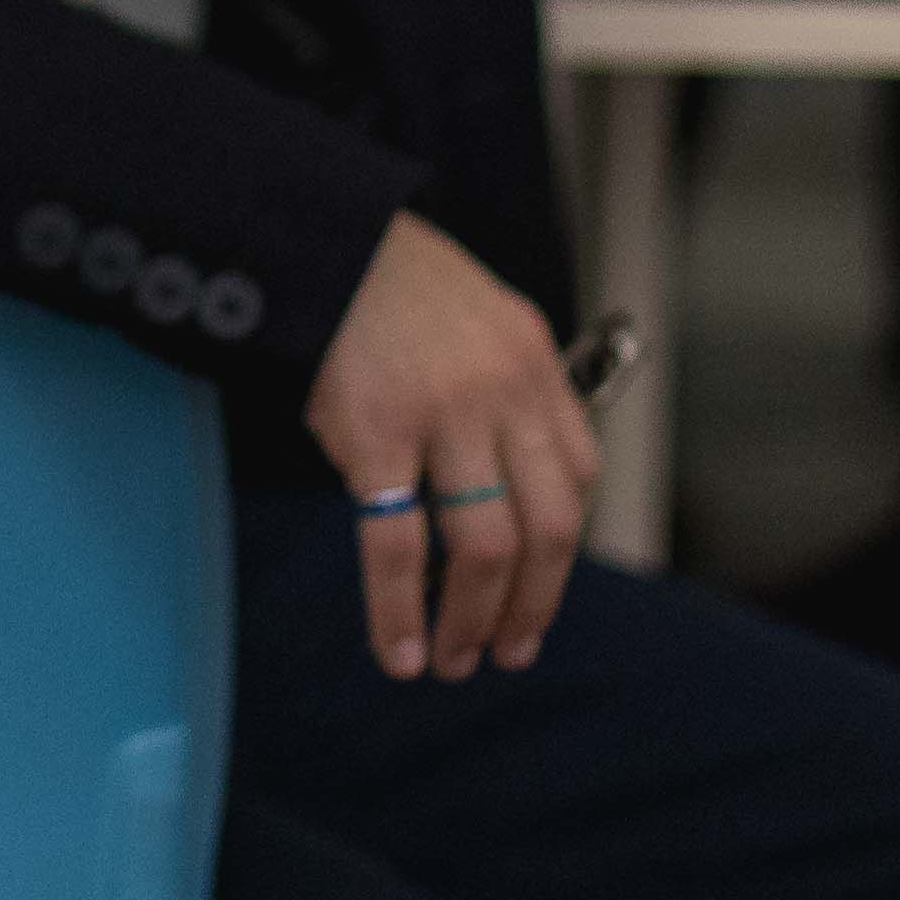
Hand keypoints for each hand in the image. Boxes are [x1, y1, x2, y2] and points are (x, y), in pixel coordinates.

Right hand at [302, 214, 598, 681]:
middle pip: (547, 530)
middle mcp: (504, 394)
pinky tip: (400, 651)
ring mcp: (444, 416)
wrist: (321, 238)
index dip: (561, 552)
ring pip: (485, 549)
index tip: (536, 592)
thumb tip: (511, 484)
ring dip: (472, 620)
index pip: (578, 480)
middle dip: (531, 606)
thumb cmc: (394, 286)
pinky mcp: (377, 435)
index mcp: (534, 367)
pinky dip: (400, 612)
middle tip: (508, 652)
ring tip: (454, 661)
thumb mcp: (481, 322)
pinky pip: (396, 545)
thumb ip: (507, 393)